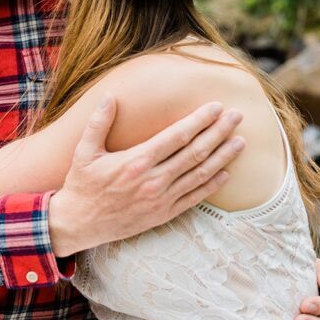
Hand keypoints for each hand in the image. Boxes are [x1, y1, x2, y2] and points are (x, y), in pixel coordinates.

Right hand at [49, 97, 244, 256]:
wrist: (79, 224)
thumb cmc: (81, 184)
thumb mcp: (84, 151)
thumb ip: (98, 123)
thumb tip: (110, 96)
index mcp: (137, 161)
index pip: (177, 136)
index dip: (199, 120)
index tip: (216, 107)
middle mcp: (153, 180)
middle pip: (195, 152)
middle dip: (219, 132)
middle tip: (237, 116)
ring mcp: (161, 199)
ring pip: (200, 174)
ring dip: (223, 157)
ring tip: (240, 142)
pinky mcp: (163, 214)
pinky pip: (194, 198)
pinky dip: (212, 185)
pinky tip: (225, 173)